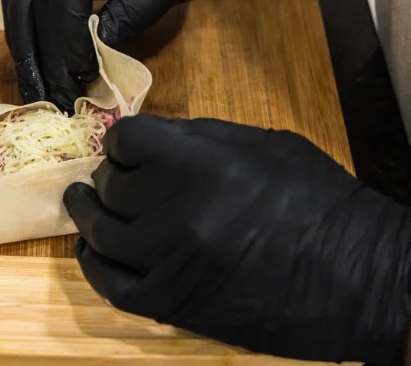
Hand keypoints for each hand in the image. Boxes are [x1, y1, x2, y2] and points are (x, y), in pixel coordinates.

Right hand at [2, 0, 243, 112]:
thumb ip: (136, 8)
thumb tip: (99, 56)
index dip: (68, 34)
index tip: (83, 75)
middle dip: (40, 54)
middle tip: (55, 101)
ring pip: (19, 2)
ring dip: (27, 52)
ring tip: (41, 95)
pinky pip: (27, 1)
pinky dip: (31, 38)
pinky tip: (41, 69)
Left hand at [63, 115, 410, 363]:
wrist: (360, 278)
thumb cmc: (320, 202)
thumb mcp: (265, 146)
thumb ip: (198, 138)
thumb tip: (149, 137)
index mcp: (203, 164)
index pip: (127, 140)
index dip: (123, 140)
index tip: (125, 146)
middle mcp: (177, 211)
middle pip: (111, 184)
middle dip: (109, 174)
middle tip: (112, 175)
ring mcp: (170, 262)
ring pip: (102, 232)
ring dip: (87, 213)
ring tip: (81, 202)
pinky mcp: (173, 304)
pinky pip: (110, 284)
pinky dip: (92, 263)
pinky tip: (90, 246)